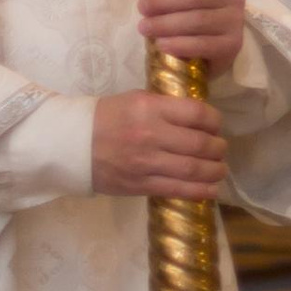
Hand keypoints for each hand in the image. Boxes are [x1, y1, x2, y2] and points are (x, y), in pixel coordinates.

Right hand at [92, 88, 228, 200]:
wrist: (70, 144)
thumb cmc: (105, 118)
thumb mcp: (135, 100)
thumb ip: (166, 107)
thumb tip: (197, 117)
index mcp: (150, 108)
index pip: (197, 113)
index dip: (214, 121)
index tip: (216, 125)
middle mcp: (151, 134)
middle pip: (199, 144)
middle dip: (218, 148)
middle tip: (221, 149)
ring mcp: (145, 162)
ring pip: (193, 169)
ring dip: (214, 170)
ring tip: (220, 169)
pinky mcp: (140, 185)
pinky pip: (177, 190)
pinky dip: (200, 191)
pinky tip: (212, 189)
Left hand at [123, 0, 247, 71]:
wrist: (212, 43)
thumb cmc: (190, 8)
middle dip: (164, 1)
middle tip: (142, 8)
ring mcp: (235, 20)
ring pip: (198, 20)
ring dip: (166, 24)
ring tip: (144, 27)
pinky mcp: (232, 45)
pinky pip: (204, 44)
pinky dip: (180, 45)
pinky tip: (162, 45)